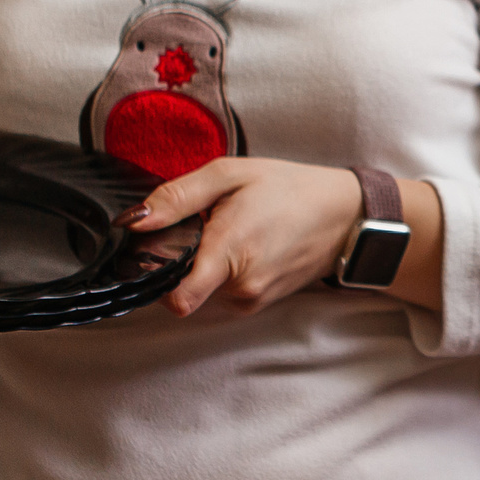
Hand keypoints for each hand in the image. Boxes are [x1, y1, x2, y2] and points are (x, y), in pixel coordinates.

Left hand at [122, 158, 363, 318]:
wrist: (345, 215)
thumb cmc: (289, 189)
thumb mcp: (229, 175)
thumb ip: (176, 198)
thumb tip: (134, 221)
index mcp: (229, 252)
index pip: (176, 298)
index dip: (154, 278)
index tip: (155, 254)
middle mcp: (239, 287)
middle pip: (182, 286)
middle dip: (186, 257)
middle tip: (209, 225)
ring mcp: (251, 300)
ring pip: (203, 289)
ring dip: (208, 263)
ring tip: (234, 231)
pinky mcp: (259, 304)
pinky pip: (224, 292)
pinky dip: (226, 271)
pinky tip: (247, 245)